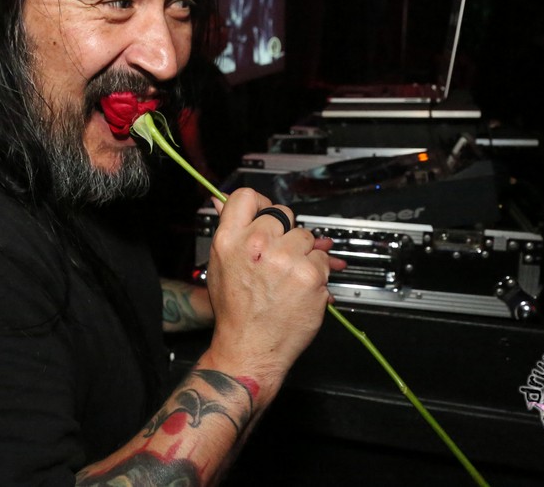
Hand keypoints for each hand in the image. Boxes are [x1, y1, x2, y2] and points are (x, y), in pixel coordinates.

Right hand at [202, 188, 341, 405]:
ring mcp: (286, 259)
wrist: (250, 348)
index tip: (267, 217)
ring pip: (307, 237)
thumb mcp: (219, 265)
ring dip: (304, 254)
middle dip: (285, 234)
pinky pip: (323, 258)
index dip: (261, 204)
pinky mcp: (310, 275)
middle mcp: (257, 244)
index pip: (247, 196)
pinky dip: (318, 272)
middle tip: (278, 258)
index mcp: (229, 239)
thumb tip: (220, 201)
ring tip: (288, 277)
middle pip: (283, 215)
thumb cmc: (235, 312)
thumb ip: (228, 231)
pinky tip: (301, 288)